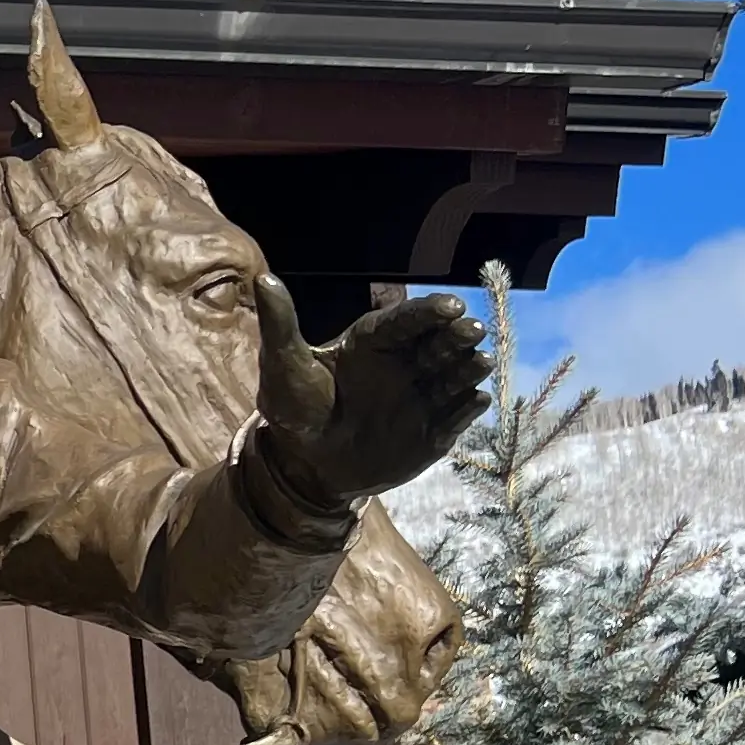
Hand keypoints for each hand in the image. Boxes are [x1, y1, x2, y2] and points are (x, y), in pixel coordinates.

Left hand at [252, 282, 489, 507]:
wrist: (304, 465)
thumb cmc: (294, 408)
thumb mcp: (282, 365)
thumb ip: (280, 324)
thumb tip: (264, 279)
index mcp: (372, 342)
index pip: (405, 320)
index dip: (428, 312)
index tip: (451, 305)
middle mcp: (404, 363)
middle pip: (437, 344)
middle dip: (457, 335)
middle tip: (471, 329)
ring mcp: (421, 396)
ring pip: (452, 376)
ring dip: (469, 367)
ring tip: (480, 361)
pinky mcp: (432, 430)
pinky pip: (455, 417)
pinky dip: (467, 409)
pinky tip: (477, 399)